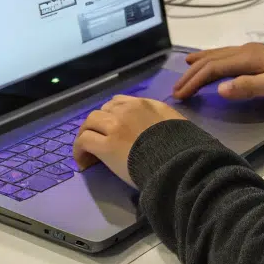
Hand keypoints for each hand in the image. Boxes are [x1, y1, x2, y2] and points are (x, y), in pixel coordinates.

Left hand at [73, 96, 187, 186]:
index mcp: (147, 104)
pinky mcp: (106, 144)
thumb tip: (159, 131)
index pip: (120, 101)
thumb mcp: (177, 124)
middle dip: (98, 124)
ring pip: (90, 122)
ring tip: (86, 151)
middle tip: (98, 140)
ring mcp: (115, 126)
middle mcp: (128, 110)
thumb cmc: (183, 147)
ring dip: (86, 134)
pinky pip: (84, 141)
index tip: (112, 128)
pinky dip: (80, 150)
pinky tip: (83, 162)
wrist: (179, 160)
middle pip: (102, 110)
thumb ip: (164, 122)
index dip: (112, 114)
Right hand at [174, 44, 263, 106]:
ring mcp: (251, 53)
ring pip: (218, 55)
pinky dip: (212, 61)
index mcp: (248, 56)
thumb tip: (219, 88)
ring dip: (200, 64)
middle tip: (176, 90)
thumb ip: (247, 86)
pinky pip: (226, 57)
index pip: (214, 67)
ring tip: (184, 70)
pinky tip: (210, 63)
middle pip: (212, 60)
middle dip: (192, 74)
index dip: (195, 80)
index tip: (180, 95)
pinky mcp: (256, 58)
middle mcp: (246, 50)